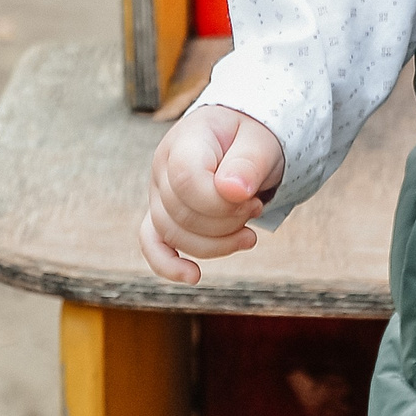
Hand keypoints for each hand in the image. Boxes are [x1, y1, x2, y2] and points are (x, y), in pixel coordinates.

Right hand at [140, 105, 287, 283]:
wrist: (245, 139)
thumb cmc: (253, 138)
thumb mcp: (262, 142)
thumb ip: (250, 163)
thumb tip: (233, 191)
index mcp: (187, 139)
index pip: (187, 180)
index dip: (221, 203)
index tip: (253, 201)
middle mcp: (163, 166)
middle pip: (182, 213)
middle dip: (227, 223)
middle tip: (256, 209)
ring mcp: (158, 192)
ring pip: (172, 234)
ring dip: (216, 244)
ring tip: (248, 234)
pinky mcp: (162, 213)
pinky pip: (152, 243)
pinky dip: (168, 264)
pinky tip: (193, 276)